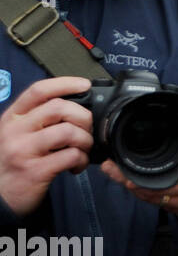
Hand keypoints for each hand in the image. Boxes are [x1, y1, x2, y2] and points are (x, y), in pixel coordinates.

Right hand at [0, 77, 94, 217]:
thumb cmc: (13, 163)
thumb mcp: (17, 135)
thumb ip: (37, 119)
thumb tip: (75, 106)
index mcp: (12, 118)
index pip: (38, 91)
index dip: (65, 83)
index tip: (85, 85)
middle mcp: (15, 131)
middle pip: (59, 108)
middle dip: (83, 116)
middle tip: (87, 129)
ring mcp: (24, 151)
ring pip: (68, 131)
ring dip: (85, 140)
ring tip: (83, 149)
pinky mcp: (35, 171)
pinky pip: (71, 156)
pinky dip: (81, 160)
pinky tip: (76, 166)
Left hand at [102, 106, 177, 211]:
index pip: (168, 175)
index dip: (141, 175)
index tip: (121, 166)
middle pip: (156, 189)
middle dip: (130, 180)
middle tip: (111, 168)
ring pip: (156, 199)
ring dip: (135, 189)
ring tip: (118, 175)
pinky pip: (162, 204)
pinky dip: (146, 196)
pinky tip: (135, 185)